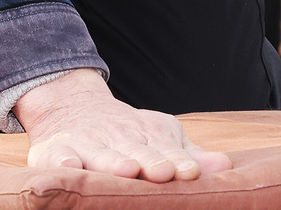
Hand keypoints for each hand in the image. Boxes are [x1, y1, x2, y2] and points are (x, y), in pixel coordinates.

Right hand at [14, 69, 231, 182]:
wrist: (74, 107)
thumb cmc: (128, 135)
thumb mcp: (160, 136)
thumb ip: (188, 154)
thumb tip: (225, 166)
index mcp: (147, 136)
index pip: (166, 151)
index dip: (177, 161)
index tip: (189, 173)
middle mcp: (118, 138)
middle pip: (136, 153)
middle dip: (149, 162)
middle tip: (163, 172)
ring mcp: (87, 143)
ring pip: (101, 155)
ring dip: (113, 162)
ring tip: (125, 170)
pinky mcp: (55, 150)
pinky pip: (58, 155)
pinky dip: (63, 160)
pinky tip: (71, 165)